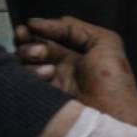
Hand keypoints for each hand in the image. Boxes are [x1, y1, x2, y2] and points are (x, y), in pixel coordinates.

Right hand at [15, 17, 136, 132]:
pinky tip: (47, 74)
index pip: (46, 38)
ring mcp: (47, 85)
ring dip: (30, 56)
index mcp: (72, 54)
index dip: (35, 31)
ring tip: (44, 60)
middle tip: (26, 40)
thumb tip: (38, 23)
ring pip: (25, 64)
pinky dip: (31, 73)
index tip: (26, 28)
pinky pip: (25, 82)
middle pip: (31, 49)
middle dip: (26, 42)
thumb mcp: (104, 42)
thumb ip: (75, 28)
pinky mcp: (40, 99)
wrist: (112, 113)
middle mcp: (57, 68)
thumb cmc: (111, 76)